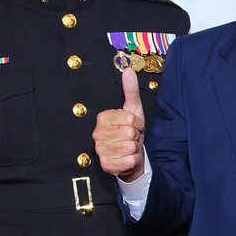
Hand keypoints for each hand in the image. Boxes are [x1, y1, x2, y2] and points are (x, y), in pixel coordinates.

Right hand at [93, 68, 146, 182]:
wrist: (130, 154)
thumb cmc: (131, 130)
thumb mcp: (133, 109)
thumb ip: (130, 89)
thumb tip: (129, 70)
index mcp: (103, 118)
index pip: (130, 118)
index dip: (138, 123)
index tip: (134, 125)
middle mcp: (98, 134)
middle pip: (130, 133)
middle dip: (136, 136)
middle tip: (131, 137)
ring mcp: (101, 150)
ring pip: (130, 147)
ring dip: (135, 148)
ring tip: (129, 146)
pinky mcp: (106, 165)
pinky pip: (129, 160)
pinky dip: (133, 160)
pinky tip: (126, 157)